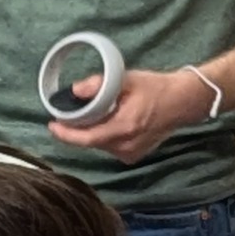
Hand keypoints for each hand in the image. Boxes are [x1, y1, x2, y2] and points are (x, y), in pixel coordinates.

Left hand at [47, 66, 217, 165]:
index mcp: (124, 127)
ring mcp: (130, 154)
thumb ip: (100, 84)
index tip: (52, 124)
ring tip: (97, 113)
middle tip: (72, 112)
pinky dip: (104, 135)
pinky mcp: (133, 156)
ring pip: (99, 144)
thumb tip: (75, 90)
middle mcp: (126, 146)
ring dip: (92, 130)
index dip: (66, 134)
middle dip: (78, 128)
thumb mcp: (127, 79)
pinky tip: (112, 121)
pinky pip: (109, 146)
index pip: (87, 138)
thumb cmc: (156, 88)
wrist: (182, 103)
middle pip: (90, 141)